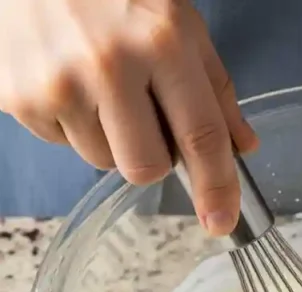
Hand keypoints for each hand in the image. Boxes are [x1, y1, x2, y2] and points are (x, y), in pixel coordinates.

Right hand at [0, 0, 256, 234]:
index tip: (221, 222)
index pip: (200, 134)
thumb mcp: (174, 17)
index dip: (216, 187)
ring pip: (103, 161)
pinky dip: (70, 121)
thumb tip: (240, 145)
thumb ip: (212, 85)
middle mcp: (110, 64)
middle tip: (140, 115)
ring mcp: (60, 83)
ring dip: (108, 136)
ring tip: (95, 82)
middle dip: (150, 157)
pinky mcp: (20, 96)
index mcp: (162, 40)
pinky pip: (62, 143)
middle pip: (146, 168)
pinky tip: (64, 76)